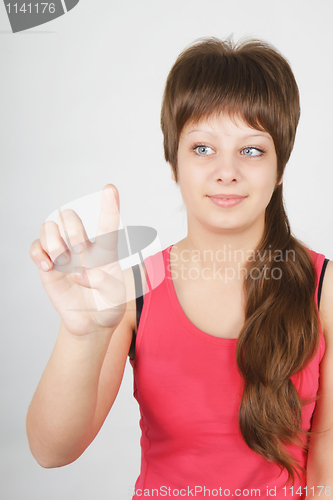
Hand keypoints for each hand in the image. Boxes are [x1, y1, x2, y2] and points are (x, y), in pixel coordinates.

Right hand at [29, 184, 125, 335]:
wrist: (91, 322)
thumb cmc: (108, 305)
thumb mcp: (116, 298)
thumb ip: (104, 283)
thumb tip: (78, 273)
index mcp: (104, 251)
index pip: (107, 225)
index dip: (109, 206)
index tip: (110, 188)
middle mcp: (82, 247)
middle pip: (69, 216)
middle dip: (72, 230)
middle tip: (78, 251)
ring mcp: (62, 254)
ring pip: (49, 227)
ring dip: (53, 242)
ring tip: (62, 262)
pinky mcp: (47, 265)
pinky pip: (35, 248)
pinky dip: (38, 254)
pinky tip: (48, 268)